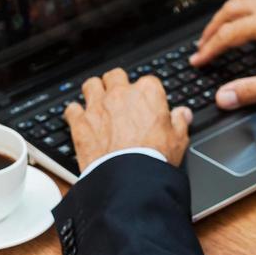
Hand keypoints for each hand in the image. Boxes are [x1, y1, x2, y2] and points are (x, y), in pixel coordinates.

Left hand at [64, 68, 192, 171]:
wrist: (130, 178)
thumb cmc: (154, 158)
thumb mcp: (178, 139)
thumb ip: (179, 122)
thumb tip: (183, 113)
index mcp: (147, 93)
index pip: (148, 82)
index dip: (147, 94)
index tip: (147, 104)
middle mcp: (121, 94)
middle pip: (115, 76)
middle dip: (117, 84)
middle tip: (119, 98)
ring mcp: (98, 106)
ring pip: (91, 85)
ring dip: (94, 92)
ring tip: (98, 103)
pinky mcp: (80, 123)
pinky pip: (72, 109)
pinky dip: (75, 114)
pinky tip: (80, 120)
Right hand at [190, 0, 255, 108]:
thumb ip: (253, 89)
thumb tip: (225, 97)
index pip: (228, 33)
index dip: (209, 48)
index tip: (199, 60)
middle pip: (231, 8)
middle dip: (213, 27)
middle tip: (204, 44)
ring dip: (230, 11)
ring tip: (221, 28)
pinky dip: (250, 2)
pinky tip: (251, 15)